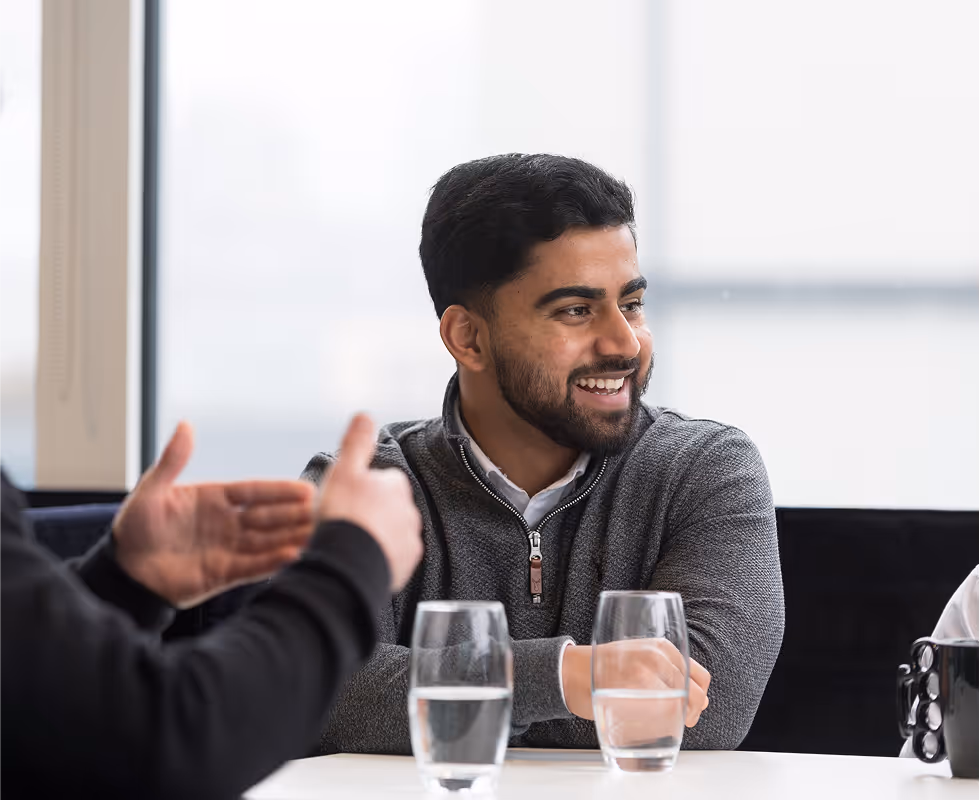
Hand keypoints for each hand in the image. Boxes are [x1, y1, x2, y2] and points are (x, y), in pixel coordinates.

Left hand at [113, 422, 315, 608]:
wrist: (124, 574)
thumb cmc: (134, 529)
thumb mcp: (152, 491)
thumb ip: (173, 461)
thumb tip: (185, 425)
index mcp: (214, 498)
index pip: (254, 491)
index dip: (280, 490)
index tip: (306, 489)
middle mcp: (227, 522)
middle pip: (268, 515)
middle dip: (295, 513)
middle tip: (324, 511)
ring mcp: (228, 547)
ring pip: (267, 540)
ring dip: (292, 536)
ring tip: (317, 535)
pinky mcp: (224, 573)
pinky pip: (254, 565)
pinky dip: (274, 561)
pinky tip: (294, 556)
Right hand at [317, 413, 422, 589]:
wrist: (348, 564)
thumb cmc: (344, 515)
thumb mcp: (344, 470)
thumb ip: (356, 442)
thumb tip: (365, 415)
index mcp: (396, 486)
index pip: (385, 479)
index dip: (364, 487)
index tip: (348, 498)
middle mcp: (409, 512)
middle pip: (389, 508)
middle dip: (372, 513)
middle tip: (347, 522)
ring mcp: (409, 541)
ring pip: (392, 534)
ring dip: (376, 536)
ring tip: (351, 544)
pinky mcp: (406, 567)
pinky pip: (392, 558)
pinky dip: (379, 558)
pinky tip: (360, 560)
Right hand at [561, 639, 710, 726]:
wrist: (570, 672)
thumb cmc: (603, 667)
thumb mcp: (639, 655)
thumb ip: (667, 670)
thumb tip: (702, 701)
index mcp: (661, 647)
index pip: (700, 676)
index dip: (699, 697)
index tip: (691, 706)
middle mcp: (657, 658)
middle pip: (694, 695)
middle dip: (691, 713)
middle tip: (678, 721)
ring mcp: (645, 675)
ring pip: (680, 708)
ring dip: (676, 721)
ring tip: (660, 723)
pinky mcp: (634, 693)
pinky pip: (662, 716)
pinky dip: (661, 726)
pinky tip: (649, 724)